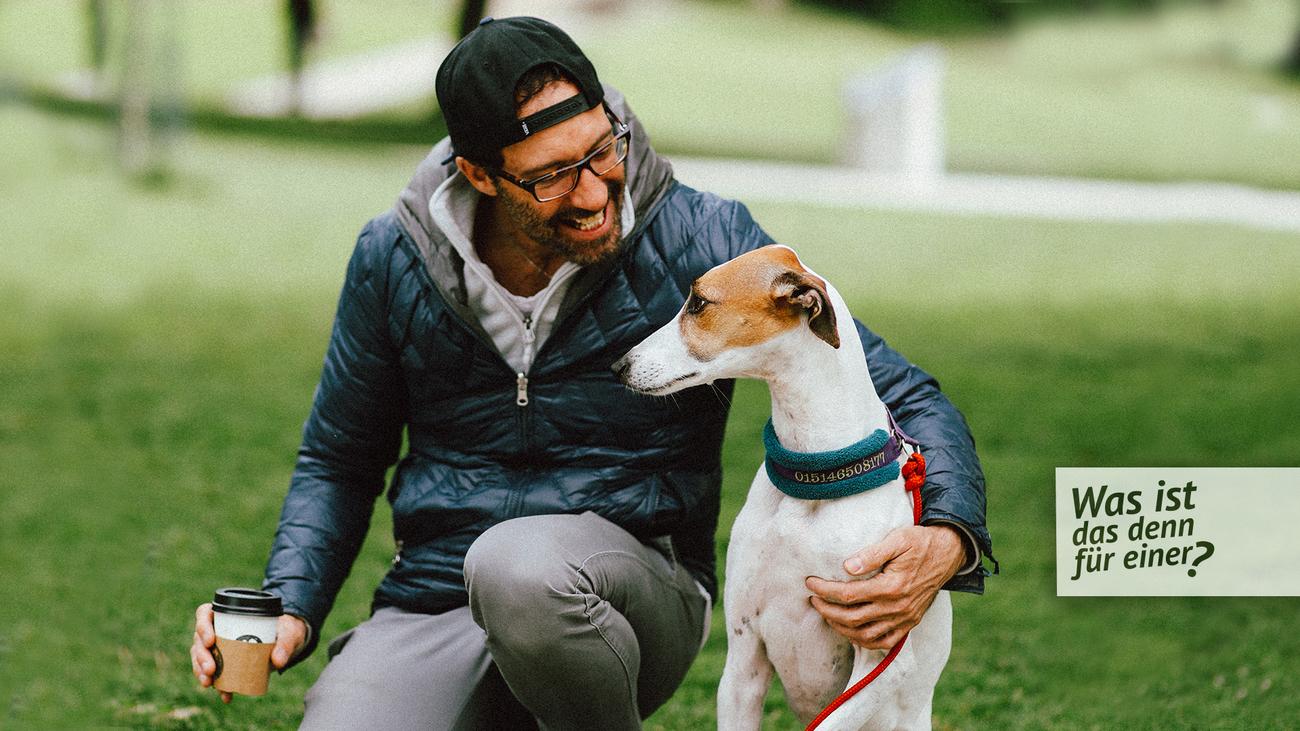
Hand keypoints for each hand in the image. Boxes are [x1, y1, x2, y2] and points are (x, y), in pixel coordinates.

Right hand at [190, 603, 307, 702]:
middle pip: (199, 639)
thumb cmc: (284, 630)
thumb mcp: (289, 632)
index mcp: (228, 614)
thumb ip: (286, 643)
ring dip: (201, 671)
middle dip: (200, 656)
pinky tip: (225, 695)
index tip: (210, 641)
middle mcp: (218, 629)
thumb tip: (278, 661)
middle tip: (210, 669)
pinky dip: (218, 686)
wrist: (287, 642)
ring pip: (200, 657)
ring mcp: (218, 647)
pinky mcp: (224, 664)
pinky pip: (214, 674)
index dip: (202, 626)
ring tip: (208, 683)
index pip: (204, 613)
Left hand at [804, 525, 965, 649]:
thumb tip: (847, 567)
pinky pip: (885, 642)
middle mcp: (898, 607)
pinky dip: (864, 641)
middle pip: (852, 618)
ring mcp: (905, 618)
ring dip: (841, 628)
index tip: (810, 583)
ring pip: (865, 635)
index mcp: (892, 586)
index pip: (848, 594)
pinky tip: (851, 631)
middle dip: (827, 610)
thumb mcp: (897, 540)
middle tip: (813, 600)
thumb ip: (872, 554)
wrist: (948, 553)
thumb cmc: (920, 543)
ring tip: (827, 614)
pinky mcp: (910, 623)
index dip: (825, 590)